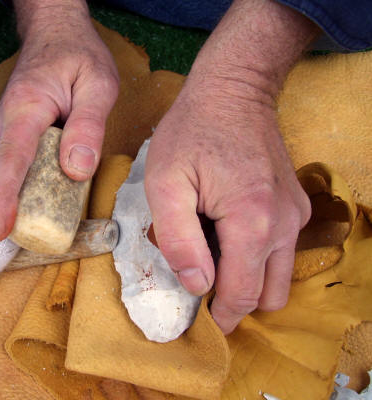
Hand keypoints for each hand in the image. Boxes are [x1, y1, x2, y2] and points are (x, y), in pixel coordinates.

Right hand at [0, 2, 118, 240]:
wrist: (55, 32)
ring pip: (16, 171)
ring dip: (32, 194)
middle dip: (20, 207)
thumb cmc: (78, 55)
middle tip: (48, 229)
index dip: (3, 197)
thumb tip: (76, 170)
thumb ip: (89, 126)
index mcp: (27, 108)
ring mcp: (7, 128)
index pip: (13, 160)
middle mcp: (7, 121)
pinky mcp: (13, 133)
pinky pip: (21, 164)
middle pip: (10, 174)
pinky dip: (35, 180)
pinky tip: (54, 186)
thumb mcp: (98, 85)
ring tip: (57, 208)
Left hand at [145, 0, 317, 333]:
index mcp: (252, 222)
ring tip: (210, 253)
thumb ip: (178, 239)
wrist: (232, 91)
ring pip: (278, 276)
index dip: (218, 316)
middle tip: (199, 281)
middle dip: (234, 301)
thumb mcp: (165, 182)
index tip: (196, 318)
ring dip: (246, 279)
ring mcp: (295, 214)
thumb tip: (197, 286)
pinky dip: (254, 255)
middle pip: (267, 295)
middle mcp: (285, 224)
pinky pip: (279, 250)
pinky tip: (224, 230)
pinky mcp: (295, 205)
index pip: (241, 295)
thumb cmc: (192, 131)